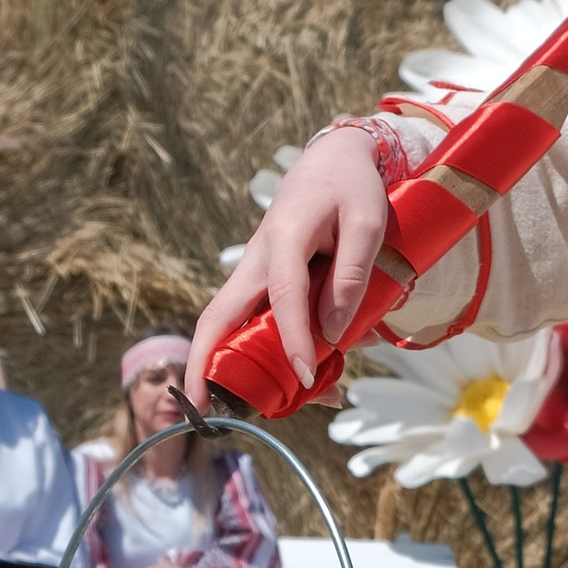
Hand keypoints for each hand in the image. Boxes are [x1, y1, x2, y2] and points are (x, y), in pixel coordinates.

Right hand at [189, 127, 391, 402]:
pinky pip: (248, 318)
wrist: (331, 159)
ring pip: (227, 320)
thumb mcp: (367, 222)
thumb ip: (352, 274)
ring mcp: (254, 270)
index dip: (291, 338)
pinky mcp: (261, 279)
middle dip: (202, 361)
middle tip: (200, 408)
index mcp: (284, 238)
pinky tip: (282, 377)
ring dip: (226, 362)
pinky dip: (251, 349)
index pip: (283, 296)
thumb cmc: (351, 187)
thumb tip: (332, 331)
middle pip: (217, 314)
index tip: (303, 376)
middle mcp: (257, 258)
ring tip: (244, 406)